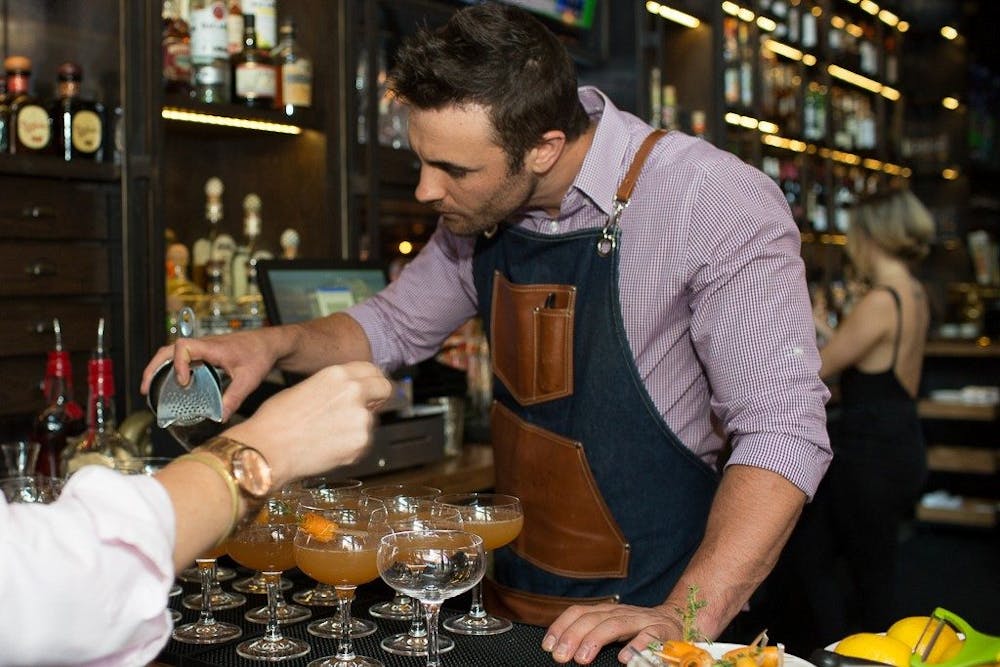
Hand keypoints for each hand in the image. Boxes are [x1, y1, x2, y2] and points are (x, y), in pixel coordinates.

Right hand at [141, 329, 277, 420]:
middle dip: (153, 367)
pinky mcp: (205, 354)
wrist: (269, 343)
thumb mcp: (249, 380)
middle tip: (145, 388)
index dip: (178, 364)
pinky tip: (171, 384)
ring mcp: (203, 349)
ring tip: (150, 388)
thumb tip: (219, 417)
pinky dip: (171, 368)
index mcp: (212, 347)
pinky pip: (182, 358)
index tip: (183, 382)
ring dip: (159, 367)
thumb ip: (234, 398)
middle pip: (169, 349)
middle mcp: (204, 346)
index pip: (184, 347)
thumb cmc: (260, 354)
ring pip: (172, 352)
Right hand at [224, 362, 391, 485]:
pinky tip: (327, 448)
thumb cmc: (275, 422)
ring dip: (357, 426)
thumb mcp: (304, 388)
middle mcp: (354, 392)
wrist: (266, 450)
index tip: (371, 388)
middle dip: (377, 398)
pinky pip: (362, 443)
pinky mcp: (361, 443)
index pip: (372, 370)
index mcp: (338, 375)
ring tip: (327, 435)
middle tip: (363, 410)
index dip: (372, 380)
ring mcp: (360, 418)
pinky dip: (351, 447)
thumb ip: (332, 388)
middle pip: (384, 389)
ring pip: (371, 420)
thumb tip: (342, 394)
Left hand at [542, 602, 682, 664]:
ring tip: (582, 658)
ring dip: (596, 639)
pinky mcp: (661, 631)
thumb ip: (591, 636)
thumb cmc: (637, 631)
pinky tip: (624, 659)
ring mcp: (641, 620)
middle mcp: (621, 612)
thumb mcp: (611, 628)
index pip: (578, 612)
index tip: (548, 646)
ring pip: (615, 624)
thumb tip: (562, 650)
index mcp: (606, 611)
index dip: (561, 627)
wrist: (676, 622)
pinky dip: (636, 646)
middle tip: (560, 656)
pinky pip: (649, 636)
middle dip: (573, 636)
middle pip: (593, 618)